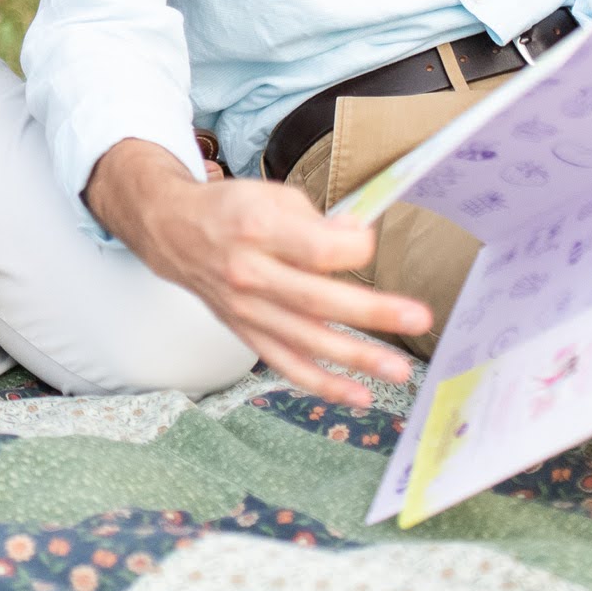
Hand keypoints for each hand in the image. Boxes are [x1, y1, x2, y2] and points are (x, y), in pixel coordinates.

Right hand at [93, 142, 428, 407]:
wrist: (174, 231)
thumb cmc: (231, 209)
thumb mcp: (272, 195)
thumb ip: (317, 220)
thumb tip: (360, 242)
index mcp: (257, 227)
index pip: (316, 247)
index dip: (354, 246)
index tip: (368, 241)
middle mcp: (249, 272)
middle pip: (316, 298)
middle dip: (371, 312)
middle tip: (417, 318)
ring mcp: (245, 308)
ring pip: (305, 340)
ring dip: (355, 358)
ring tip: (398, 370)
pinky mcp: (245, 332)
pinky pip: (286, 364)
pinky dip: (322, 383)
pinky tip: (359, 395)